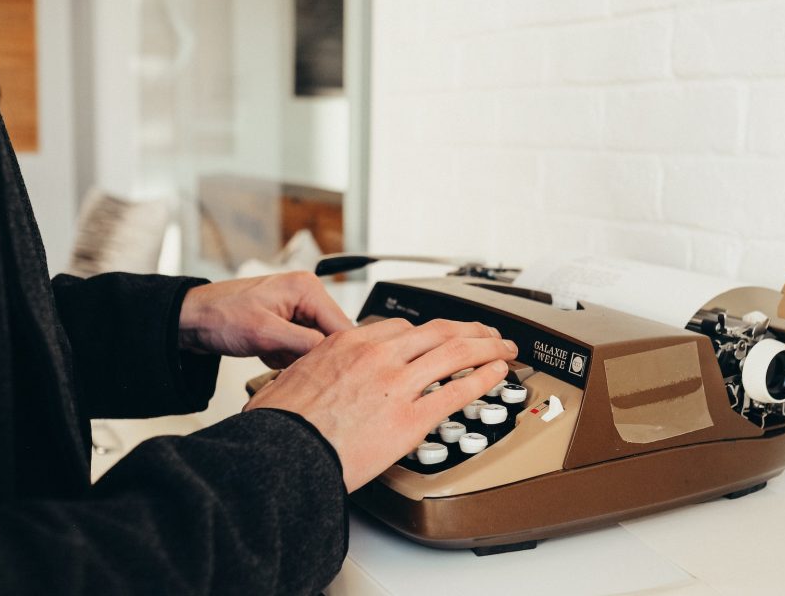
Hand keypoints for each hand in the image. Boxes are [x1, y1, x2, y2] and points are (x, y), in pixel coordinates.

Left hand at [178, 272, 351, 367]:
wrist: (189, 319)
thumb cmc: (219, 316)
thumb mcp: (265, 333)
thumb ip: (305, 344)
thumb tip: (334, 356)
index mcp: (307, 289)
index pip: (342, 326)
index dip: (339, 353)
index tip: (332, 375)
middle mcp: (306, 295)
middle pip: (330, 336)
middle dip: (312, 356)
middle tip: (287, 362)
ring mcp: (296, 310)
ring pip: (315, 345)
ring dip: (296, 358)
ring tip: (271, 354)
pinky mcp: (286, 323)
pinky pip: (300, 348)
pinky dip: (285, 356)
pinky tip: (266, 353)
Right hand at [244, 318, 517, 491]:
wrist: (281, 455)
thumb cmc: (280, 425)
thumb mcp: (289, 379)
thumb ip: (312, 371)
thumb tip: (305, 379)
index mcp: (348, 343)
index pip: (402, 328)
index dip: (430, 333)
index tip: (440, 338)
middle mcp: (378, 355)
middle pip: (437, 331)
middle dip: (469, 330)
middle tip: (487, 334)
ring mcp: (397, 385)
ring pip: (455, 353)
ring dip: (487, 347)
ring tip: (503, 348)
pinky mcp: (411, 419)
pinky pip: (458, 391)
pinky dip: (484, 379)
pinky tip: (497, 375)